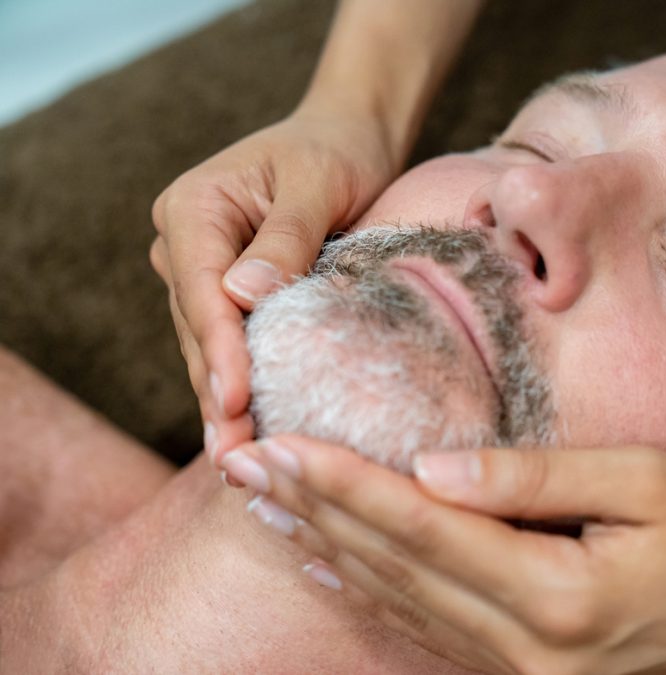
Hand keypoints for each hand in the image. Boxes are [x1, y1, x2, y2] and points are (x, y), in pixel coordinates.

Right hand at [149, 110, 397, 462]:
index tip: (236, 399)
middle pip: (200, 329)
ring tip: (242, 465)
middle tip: (238, 458)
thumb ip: (285, 237)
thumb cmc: (335, 153)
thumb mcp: (316, 183)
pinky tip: (257, 435)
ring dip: (228, 405)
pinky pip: (236, 346)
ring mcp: (205, 275)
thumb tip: (244, 294)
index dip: (219, 348)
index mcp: (194, 209)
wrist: (348, 140)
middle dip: (220, 394)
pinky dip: (247, 388)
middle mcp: (187, 245)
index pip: (202, 290)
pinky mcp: (233, 297)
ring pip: (212, 348)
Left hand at [221, 438, 665, 674]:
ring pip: (400, 605)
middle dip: (313, 511)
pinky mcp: (523, 672)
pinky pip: (429, 632)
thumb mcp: (642, 484)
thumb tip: (435, 466)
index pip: (425, 529)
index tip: (280, 443)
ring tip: (263, 508)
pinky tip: (329, 564)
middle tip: (240, 464)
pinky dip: (371, 593)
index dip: (346, 484)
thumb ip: (537, 477)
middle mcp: (527, 647)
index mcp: (560, 594)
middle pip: (396, 570)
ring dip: (327, 550)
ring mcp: (522, 672)